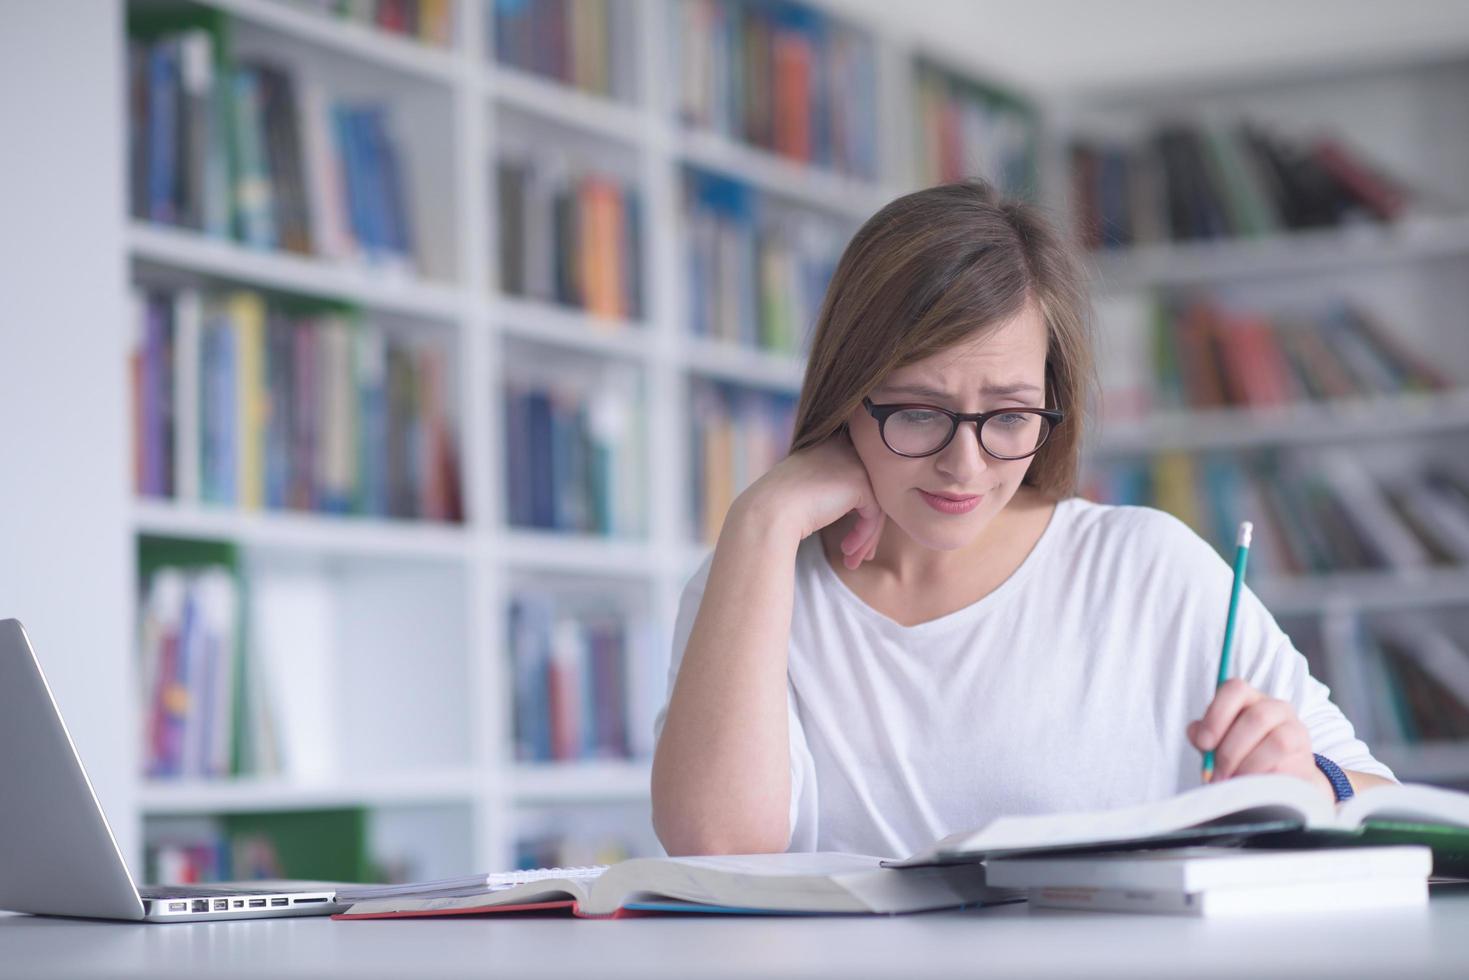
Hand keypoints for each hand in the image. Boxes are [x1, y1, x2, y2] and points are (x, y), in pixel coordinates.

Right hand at [737, 427, 886, 568]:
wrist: (769, 512)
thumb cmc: (779, 508)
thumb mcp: (805, 490)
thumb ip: (830, 490)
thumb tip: (858, 510)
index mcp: (828, 445)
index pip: (854, 480)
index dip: (855, 513)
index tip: (848, 540)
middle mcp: (843, 448)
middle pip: (868, 493)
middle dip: (866, 528)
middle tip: (858, 554)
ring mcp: (853, 463)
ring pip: (874, 505)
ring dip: (865, 537)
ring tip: (852, 560)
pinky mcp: (859, 482)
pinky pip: (873, 515)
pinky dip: (863, 536)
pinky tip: (847, 551)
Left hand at [1187, 678, 1334, 800]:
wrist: (1280, 780)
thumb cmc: (1243, 756)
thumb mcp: (1218, 744)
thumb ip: (1203, 737)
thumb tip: (1196, 734)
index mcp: (1247, 698)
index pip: (1234, 689)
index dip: (1216, 715)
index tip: (1204, 744)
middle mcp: (1274, 706)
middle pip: (1255, 717)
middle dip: (1230, 750)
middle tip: (1217, 773)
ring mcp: (1294, 726)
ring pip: (1276, 739)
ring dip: (1249, 764)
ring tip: (1233, 780)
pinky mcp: (1304, 751)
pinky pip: (1288, 759)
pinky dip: (1263, 771)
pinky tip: (1251, 782)